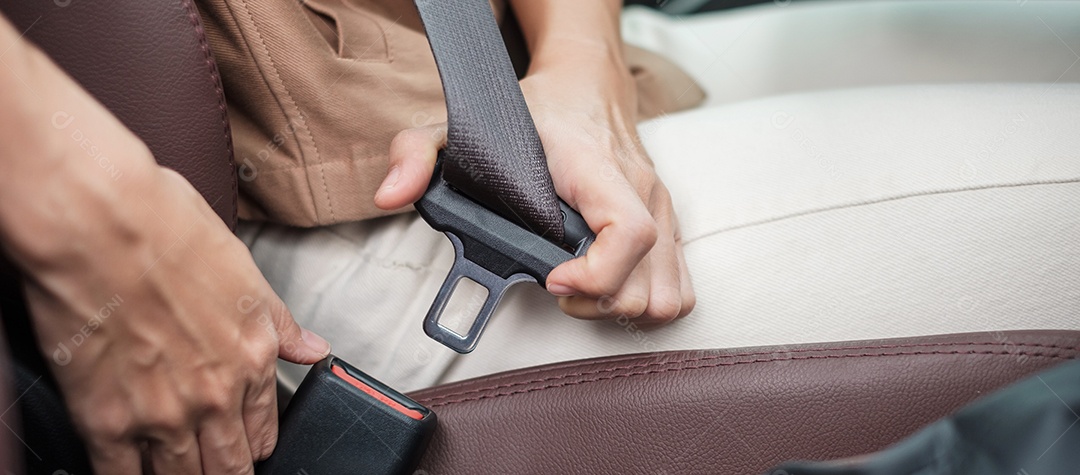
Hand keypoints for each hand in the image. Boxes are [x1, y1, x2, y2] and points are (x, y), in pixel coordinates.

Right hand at [0, 17, 328, 472]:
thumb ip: (279, 322)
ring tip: (178, 469)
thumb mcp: (244, 269)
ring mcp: (163, 413)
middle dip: (226, 467)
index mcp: (253, 356)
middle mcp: (216, 393)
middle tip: (216, 464)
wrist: (99, 219)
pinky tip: (133, 468)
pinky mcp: (107, 420)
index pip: (264, 428)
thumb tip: (314, 349)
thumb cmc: (167, 227)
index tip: (246, 445)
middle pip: (229, 463)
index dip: (255, 442)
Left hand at [375, 59, 694, 323]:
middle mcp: (640, 190)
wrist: (587, 81)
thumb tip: (390, 194)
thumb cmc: (534, 108)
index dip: (596, 274)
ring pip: (670, 294)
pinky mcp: (670, 224)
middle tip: (555, 287)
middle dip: (598, 304)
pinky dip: (647, 301)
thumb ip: (417, 150)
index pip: (629, 230)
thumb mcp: (462, 119)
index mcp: (595, 168)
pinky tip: (606, 287)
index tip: (552, 279)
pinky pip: (679, 286)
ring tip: (580, 291)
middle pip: (647, 281)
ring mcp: (662, 209)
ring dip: (625, 308)